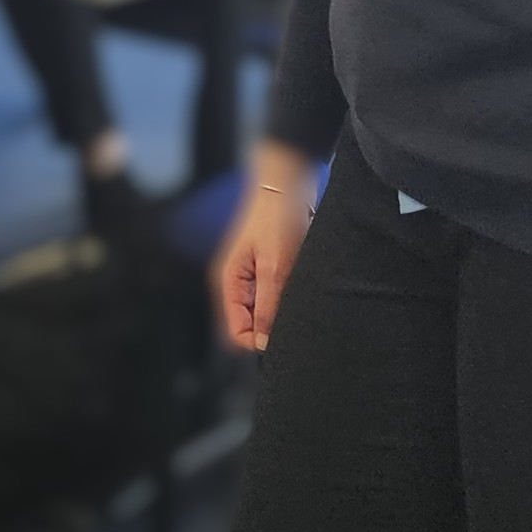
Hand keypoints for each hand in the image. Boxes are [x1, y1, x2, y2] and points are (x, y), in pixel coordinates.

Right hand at [217, 140, 319, 351]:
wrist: (288, 187)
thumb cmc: (276, 220)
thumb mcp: (274, 267)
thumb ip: (267, 307)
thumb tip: (263, 344)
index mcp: (229, 283)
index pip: (237, 333)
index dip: (259, 340)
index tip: (284, 332)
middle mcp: (239, 285)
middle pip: (252, 326)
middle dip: (273, 327)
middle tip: (295, 314)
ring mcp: (255, 279)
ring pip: (268, 314)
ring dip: (284, 311)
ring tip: (298, 294)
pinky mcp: (271, 272)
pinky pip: (278, 299)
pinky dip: (291, 299)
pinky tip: (302, 287)